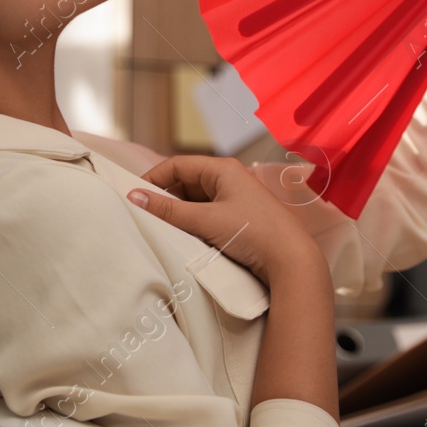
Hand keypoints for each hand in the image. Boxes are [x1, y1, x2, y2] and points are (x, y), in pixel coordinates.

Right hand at [127, 155, 321, 286]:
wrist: (292, 261)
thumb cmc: (254, 233)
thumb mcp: (206, 221)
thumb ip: (168, 210)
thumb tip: (134, 196)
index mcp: (223, 169)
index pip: (177, 165)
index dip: (153, 178)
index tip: (134, 196)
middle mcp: (229, 179)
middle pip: (185, 182)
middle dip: (165, 197)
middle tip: (145, 215)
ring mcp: (235, 200)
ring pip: (195, 201)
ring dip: (178, 213)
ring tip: (163, 228)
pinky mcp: (238, 219)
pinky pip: (206, 215)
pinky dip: (192, 224)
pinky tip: (184, 237)